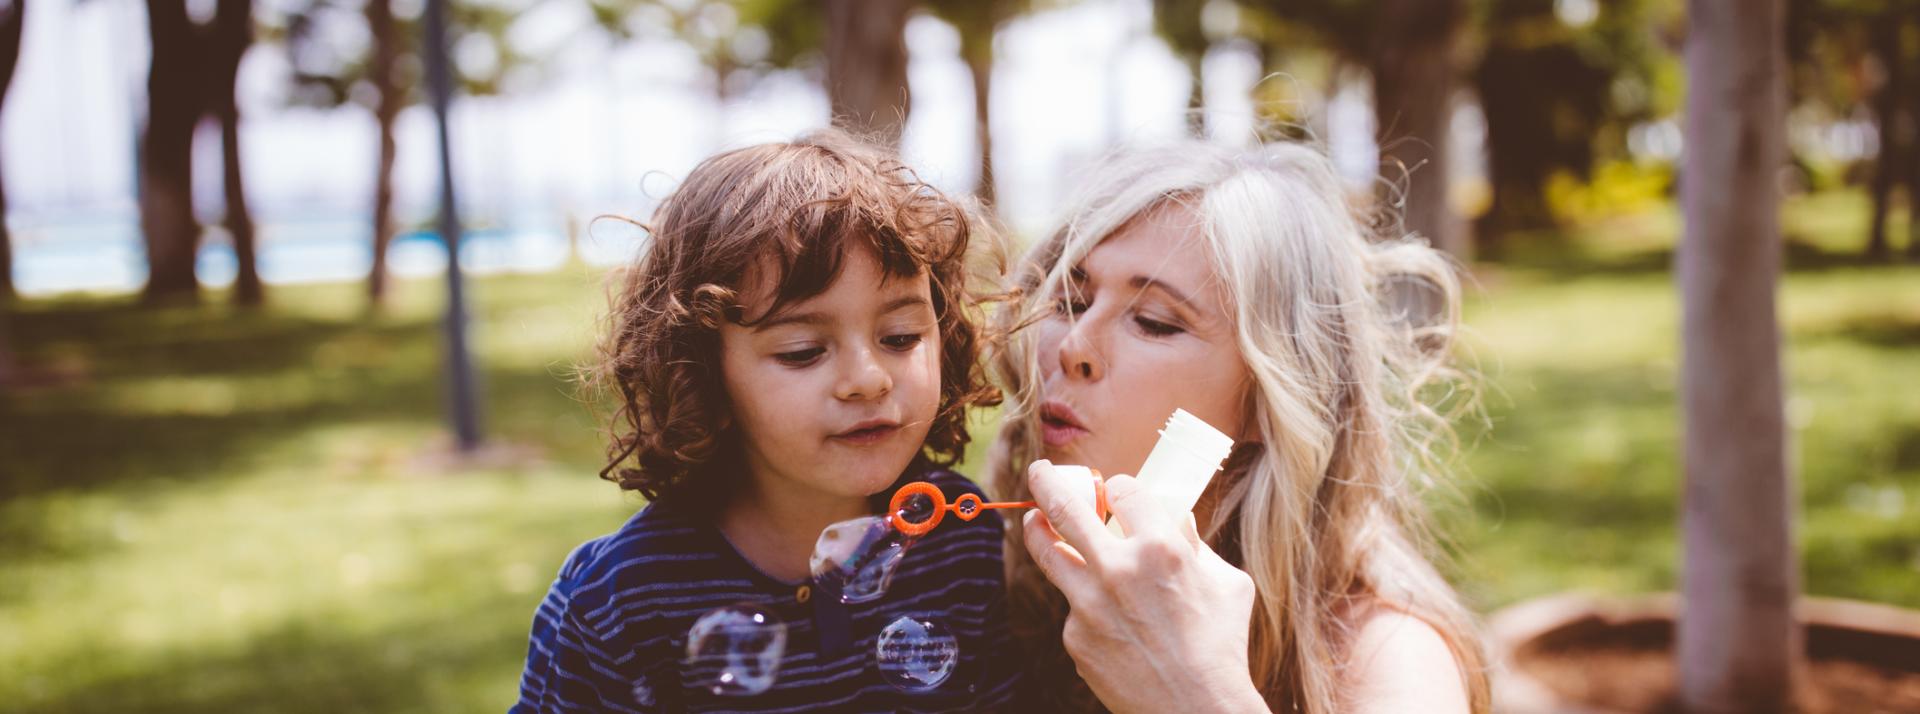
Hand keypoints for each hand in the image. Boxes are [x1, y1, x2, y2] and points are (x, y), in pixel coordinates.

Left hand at [1021, 459, 1266, 713]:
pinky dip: (1084, 604)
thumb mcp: (1227, 583)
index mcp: (1160, 547)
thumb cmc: (1222, 646)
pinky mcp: (1075, 637)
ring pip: (1046, 552)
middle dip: (1047, 481)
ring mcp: (1089, 605)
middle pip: (1064, 508)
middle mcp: (1117, 569)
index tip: (1114, 491)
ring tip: (1034, 520)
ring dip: (1037, 529)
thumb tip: (1177, 519)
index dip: (1118, 487)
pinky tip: (1109, 620)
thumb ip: (1196, 546)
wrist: (1196, 710)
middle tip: (1040, 472)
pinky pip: (1073, 608)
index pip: (1123, 490)